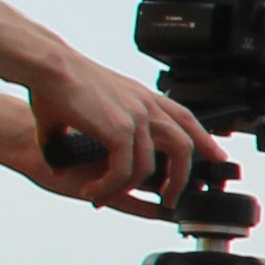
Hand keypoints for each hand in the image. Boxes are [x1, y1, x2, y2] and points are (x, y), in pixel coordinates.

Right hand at [7, 58, 220, 208]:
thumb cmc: (61, 80)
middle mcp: (146, 106)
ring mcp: (136, 118)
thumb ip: (105, 120)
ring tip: (110, 197)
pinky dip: (109, 187)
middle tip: (172, 198)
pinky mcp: (119, 130)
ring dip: (130, 189)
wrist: (48, 66)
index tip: (216, 156)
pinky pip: (124, 171)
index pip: (185, 119)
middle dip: (181, 178)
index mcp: (143, 96)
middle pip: (182, 146)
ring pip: (149, 167)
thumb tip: (97, 141)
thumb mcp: (95, 98)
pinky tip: (94, 191)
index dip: (204, 139)